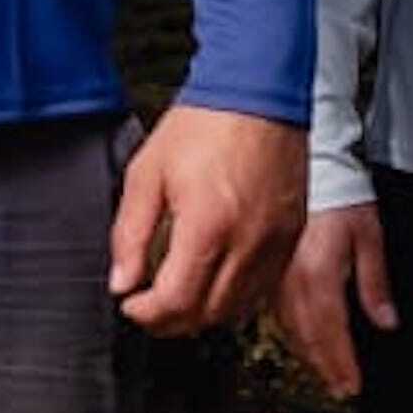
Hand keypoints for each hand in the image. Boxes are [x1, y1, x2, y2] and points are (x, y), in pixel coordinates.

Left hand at [109, 101, 306, 332]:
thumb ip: (129, 234)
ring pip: (238, 308)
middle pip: (207, 315)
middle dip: (170, 320)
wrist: (259, 91)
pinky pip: (263, 287)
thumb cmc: (207, 122)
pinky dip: (235, 295)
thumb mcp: (147, 173)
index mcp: (208, 227)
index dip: (146, 314)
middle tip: (148, 306)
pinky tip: (215, 279)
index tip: (131, 303)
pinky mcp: (291, 236)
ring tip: (179, 297)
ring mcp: (275, 242)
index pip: (175, 302)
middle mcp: (248, 242)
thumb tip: (121, 280)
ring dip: (203, 313)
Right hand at [279, 201, 396, 400]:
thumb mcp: (370, 237)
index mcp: (318, 275)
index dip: (341, 363)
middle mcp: (292, 281)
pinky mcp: (269, 271)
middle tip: (341, 388)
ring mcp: (276, 278)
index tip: (351, 385)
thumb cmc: (340, 194)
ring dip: (308, 354)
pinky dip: (292, 332)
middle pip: (308, 338)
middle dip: (326, 367)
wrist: (310, 169)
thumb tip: (386, 321)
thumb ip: (375, 284)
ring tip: (323, 372)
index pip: (331, 333)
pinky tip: (300, 340)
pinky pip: (277, 312)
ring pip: (290, 329)